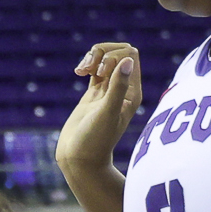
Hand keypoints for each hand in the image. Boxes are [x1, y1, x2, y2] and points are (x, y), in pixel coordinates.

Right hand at [57, 43, 143, 174]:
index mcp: (132, 92)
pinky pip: (95, 68)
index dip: (113, 56)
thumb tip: (128, 61)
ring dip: (92, 57)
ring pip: (105, 58)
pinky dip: (87, 64)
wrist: (79, 159)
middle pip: (119, 52)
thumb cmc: (94, 141)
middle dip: (102, 53)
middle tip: (89, 71)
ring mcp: (108, 91)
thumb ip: (118, 87)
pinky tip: (78, 73)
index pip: (130, 55)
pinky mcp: (93, 94)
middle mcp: (122, 89)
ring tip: (80, 70)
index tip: (100, 75)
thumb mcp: (107, 114)